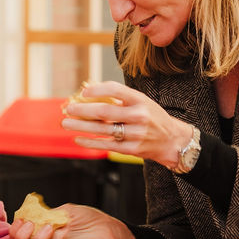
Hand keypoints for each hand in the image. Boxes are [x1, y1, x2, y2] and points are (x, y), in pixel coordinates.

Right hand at [9, 204, 136, 238]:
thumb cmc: (88, 219)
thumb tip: (33, 215)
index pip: (20, 235)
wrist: (108, 228)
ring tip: (48, 226)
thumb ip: (50, 213)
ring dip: (37, 238)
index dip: (16, 229)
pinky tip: (62, 230)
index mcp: (43, 232)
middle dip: (20, 236)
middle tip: (29, 223)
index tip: (21, 219)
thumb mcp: (65, 211)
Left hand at [61, 81, 191, 169]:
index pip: (116, 90)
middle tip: (68, 109)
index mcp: (140, 100)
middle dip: (83, 110)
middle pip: (105, 112)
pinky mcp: (131, 149)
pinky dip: (90, 142)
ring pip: (102, 130)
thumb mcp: (142, 102)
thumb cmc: (152, 117)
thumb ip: (120, 99)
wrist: (172, 140)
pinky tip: (78, 139)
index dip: (97, 89)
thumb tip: (90, 94)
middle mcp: (138, 116)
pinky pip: (106, 145)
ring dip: (81, 126)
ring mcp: (135, 134)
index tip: (83, 92)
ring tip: (66, 123)